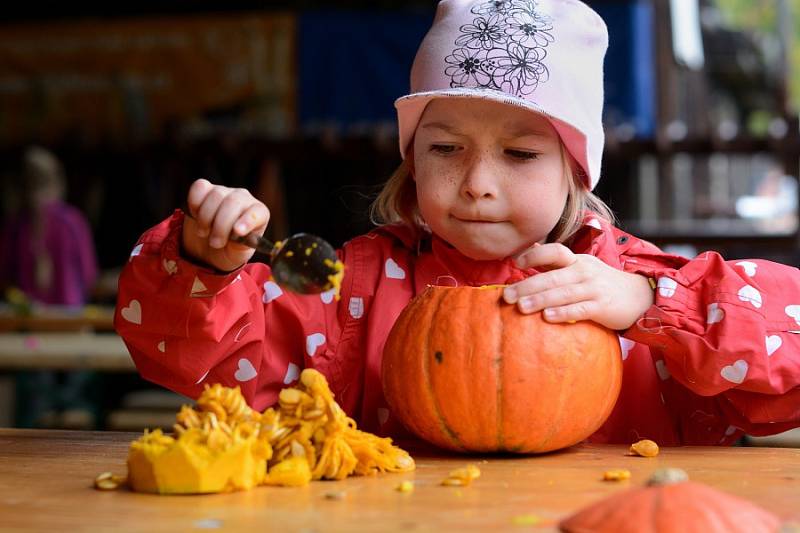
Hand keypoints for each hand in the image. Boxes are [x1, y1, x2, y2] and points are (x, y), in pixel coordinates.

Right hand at [182, 179, 269, 271]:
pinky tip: (196, 216)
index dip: (248, 220)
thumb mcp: (237, 255)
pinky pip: (199, 188)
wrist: (207, 247)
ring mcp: (225, 191)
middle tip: (215, 243)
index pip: (258, 212)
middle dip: (221, 225)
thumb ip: (240, 246)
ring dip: (205, 218)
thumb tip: (238, 233)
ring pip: (215, 195)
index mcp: (259, 214)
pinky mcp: (206, 188)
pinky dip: (194, 203)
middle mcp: (244, 199)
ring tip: (204, 233)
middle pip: (233, 202)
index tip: (238, 232)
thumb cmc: (228, 250)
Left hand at [502, 243, 653, 329]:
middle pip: (553, 276)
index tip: (516, 263)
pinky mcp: (602, 307)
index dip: (535, 255)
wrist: (640, 297)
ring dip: (541, 300)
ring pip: (563, 293)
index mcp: (577, 261)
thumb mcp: (581, 266)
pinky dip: (564, 313)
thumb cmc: (602, 282)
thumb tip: (531, 247)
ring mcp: (594, 289)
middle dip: (528, 285)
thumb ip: (557, 261)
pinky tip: (548, 317)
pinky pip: (580, 310)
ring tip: (521, 307)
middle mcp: (584, 272)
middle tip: (507, 296)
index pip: (555, 251)